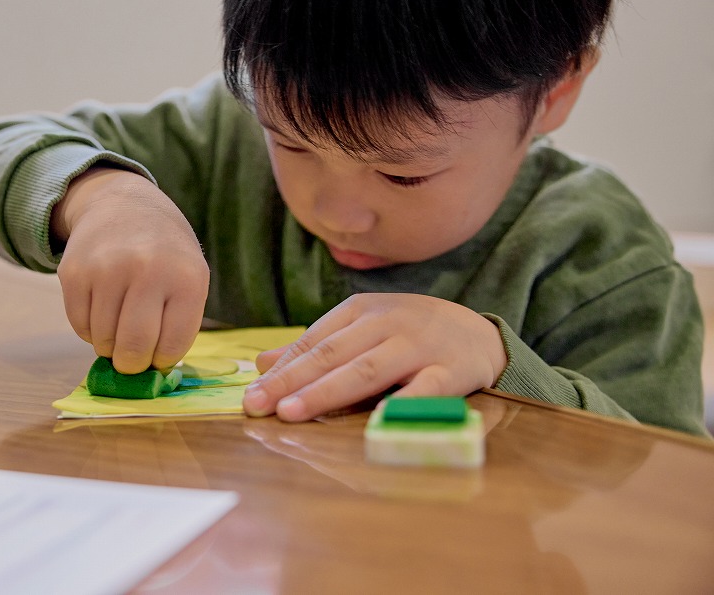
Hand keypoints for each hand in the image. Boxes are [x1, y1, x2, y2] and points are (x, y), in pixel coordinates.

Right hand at [52, 167, 209, 373]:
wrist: (122, 204)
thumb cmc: (164, 252)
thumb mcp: (190, 276)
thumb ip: (178, 323)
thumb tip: (150, 375)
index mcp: (187, 277)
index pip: (172, 346)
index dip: (162, 360)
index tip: (158, 354)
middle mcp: (147, 269)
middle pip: (134, 347)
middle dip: (132, 364)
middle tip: (132, 358)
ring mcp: (107, 269)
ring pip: (103, 341)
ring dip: (110, 345)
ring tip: (119, 324)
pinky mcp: (74, 272)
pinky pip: (79, 325)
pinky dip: (90, 330)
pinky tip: (102, 310)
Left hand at [241, 293, 507, 421]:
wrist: (479, 332)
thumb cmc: (408, 334)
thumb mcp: (361, 329)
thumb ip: (315, 347)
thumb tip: (262, 363)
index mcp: (360, 311)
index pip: (314, 341)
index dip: (281, 370)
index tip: (252, 395)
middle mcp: (386, 324)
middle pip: (333, 355)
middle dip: (291, 381)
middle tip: (258, 406)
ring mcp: (419, 346)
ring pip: (367, 369)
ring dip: (326, 391)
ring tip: (292, 411)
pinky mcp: (452, 371)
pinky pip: (424, 389)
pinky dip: (400, 402)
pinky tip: (372, 419)